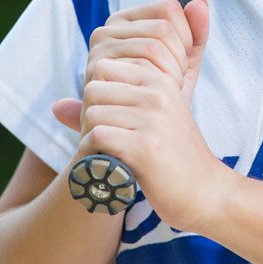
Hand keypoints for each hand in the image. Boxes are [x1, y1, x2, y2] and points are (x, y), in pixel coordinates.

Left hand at [51, 0, 229, 231]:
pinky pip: (98, 137)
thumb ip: (108, 107)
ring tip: (110, 156)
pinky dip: (95, 155)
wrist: (207, 194)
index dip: (97, 97)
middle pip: (93, 88)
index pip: (103, 68)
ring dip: (91, 139)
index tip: (110, 123)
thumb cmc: (173, 160)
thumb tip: (55, 106)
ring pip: (92, 113)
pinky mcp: (146, 147)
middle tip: (105, 142)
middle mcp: (158, 93)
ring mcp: (153, 119)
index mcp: (160, 80)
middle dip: (90, 116)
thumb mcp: (148, 122)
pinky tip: (110, 167)